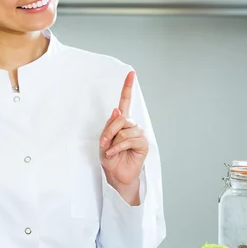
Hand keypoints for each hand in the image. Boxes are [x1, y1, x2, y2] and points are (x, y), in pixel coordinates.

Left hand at [99, 71, 148, 187]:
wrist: (116, 173)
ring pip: (124, 129)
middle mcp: (132, 124)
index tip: (131, 73)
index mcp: (122, 121)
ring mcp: (138, 133)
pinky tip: (113, 153)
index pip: (126, 101)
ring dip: (113, 141)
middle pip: (120, 118)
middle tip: (103, 142)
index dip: (128, 87)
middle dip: (108, 130)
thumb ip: (109, 125)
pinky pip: (128, 140)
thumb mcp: (104, 140)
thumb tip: (117, 110)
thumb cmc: (109, 157)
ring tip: (109, 150)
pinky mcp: (143, 143)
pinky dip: (117, 147)